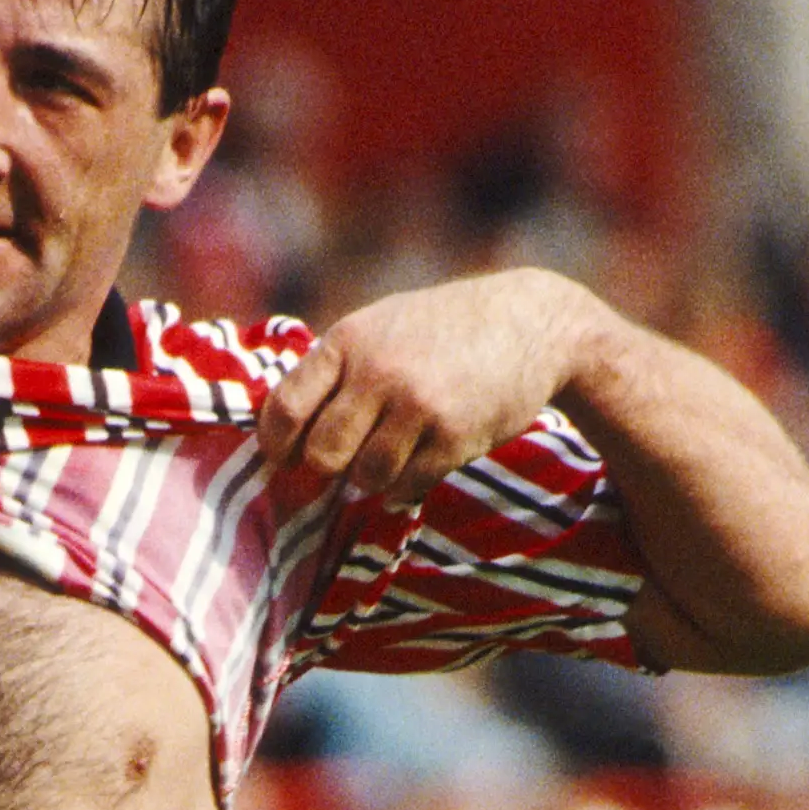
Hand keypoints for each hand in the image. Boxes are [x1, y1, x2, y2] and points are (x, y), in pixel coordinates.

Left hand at [253, 270, 598, 509]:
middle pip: (322, 455)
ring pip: (364, 477)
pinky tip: (425, 457)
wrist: (530, 322)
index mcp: (348, 341)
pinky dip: (407, 484)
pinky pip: (406, 487)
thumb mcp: (380, 327)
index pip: (284, 410)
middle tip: (349, 457)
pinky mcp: (454, 436)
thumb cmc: (441, 331)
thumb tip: (280, 439)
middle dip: (330, 467)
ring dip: (373, 478)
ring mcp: (417, 405)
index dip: (278, 445)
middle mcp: (378, 372)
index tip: (287, 457)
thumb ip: (334, 372)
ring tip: (394, 453)